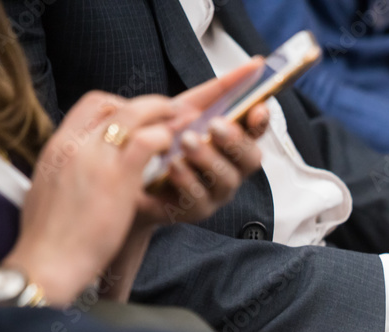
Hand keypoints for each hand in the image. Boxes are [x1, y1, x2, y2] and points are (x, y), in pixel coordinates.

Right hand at [6, 92, 177, 304]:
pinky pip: (147, 142)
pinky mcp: (117, 177)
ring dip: (161, 115)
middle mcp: (75, 145)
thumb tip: (76, 169)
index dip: (119, 106)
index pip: (89, 105)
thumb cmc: (51, 236)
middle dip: (144, 105)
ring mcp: (95, 157)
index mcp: (58, 147)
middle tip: (169, 112)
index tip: (137, 118)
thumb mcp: (49, 190)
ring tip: (183, 122)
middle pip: (110, 103)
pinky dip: (164, 139)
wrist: (47, 260)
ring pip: (132, 114)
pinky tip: (176, 149)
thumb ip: (66, 171)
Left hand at [136, 59, 268, 225]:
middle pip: (251, 160)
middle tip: (216, 125)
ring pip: (226, 180)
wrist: (126, 177)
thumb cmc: (162, 140)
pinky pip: (199, 199)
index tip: (257, 109)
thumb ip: (220, 90)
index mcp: (232, 144)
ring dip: (209, 158)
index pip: (257, 134)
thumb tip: (256, 64)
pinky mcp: (194, 211)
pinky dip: (187, 180)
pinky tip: (172, 165)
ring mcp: (215, 193)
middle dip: (236, 142)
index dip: (262, 123)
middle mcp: (231, 169)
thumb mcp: (186, 108)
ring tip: (187, 141)